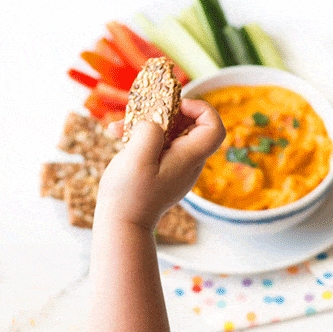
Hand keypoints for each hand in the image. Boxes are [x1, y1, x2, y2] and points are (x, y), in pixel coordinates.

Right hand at [95, 99, 225, 229]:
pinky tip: (117, 136)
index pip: (214, 127)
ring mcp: (175, 167)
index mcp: (189, 158)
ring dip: (145, 124)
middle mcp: (187, 162)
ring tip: (118, 127)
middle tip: (140, 112)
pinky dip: (140, 137)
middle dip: (164, 112)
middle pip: (191, 125)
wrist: (122, 225)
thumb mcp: (137, 157)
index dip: (201, 109)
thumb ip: (150, 131)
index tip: (175, 107)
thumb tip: (152, 123)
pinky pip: (157, 145)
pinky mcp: (161, 171)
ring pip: (169, 133)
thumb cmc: (130, 194)